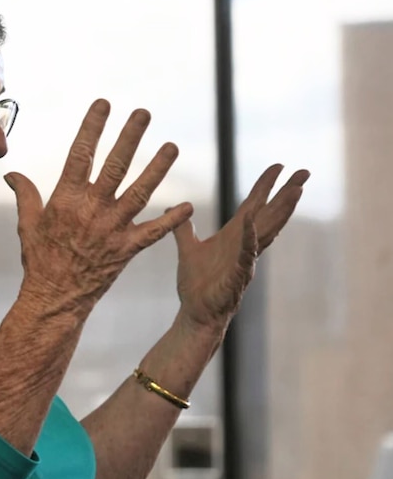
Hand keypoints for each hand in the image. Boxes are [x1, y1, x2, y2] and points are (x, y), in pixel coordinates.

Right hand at [5, 99, 193, 312]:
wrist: (54, 298)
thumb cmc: (39, 260)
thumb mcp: (28, 224)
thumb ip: (26, 195)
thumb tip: (13, 174)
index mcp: (66, 200)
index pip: (80, 154)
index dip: (92, 127)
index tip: (103, 104)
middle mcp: (91, 210)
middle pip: (114, 167)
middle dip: (130, 138)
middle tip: (143, 114)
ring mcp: (112, 229)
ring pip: (139, 193)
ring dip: (157, 169)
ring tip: (172, 147)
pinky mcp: (126, 250)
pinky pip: (153, 233)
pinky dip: (171, 221)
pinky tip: (187, 206)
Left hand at [173, 164, 309, 329]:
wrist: (194, 312)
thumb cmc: (196, 284)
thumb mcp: (187, 249)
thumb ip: (182, 229)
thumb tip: (172, 209)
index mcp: (233, 235)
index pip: (253, 205)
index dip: (265, 186)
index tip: (279, 166)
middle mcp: (244, 245)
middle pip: (270, 214)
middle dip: (287, 193)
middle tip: (305, 172)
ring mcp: (244, 260)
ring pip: (266, 231)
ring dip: (281, 211)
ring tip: (295, 191)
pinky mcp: (237, 276)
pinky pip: (245, 255)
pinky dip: (249, 240)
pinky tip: (252, 225)